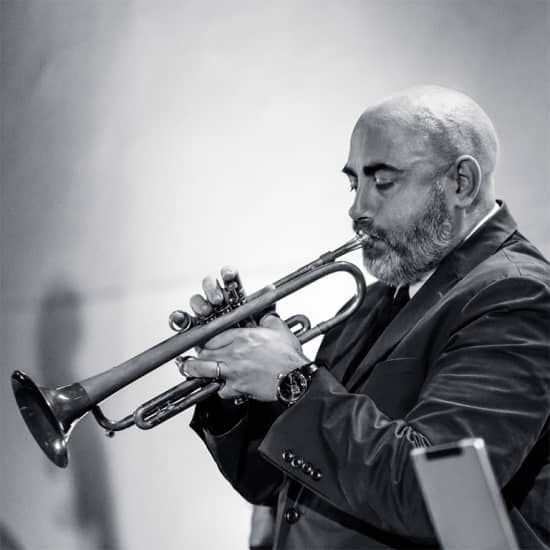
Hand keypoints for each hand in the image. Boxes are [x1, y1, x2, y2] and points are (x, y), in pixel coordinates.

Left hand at [180, 267, 309, 400]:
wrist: (295, 378)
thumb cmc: (288, 357)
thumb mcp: (279, 329)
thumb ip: (267, 319)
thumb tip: (264, 316)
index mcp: (242, 337)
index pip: (212, 335)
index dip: (205, 338)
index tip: (203, 340)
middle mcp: (234, 353)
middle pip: (203, 352)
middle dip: (196, 353)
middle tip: (194, 354)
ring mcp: (233, 371)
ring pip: (203, 370)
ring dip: (194, 369)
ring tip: (189, 368)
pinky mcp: (238, 388)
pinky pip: (219, 389)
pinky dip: (217, 388)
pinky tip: (218, 385)